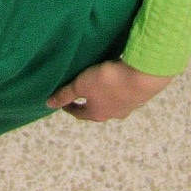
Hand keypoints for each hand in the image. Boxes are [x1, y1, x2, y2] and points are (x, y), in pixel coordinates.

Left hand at [47, 58, 174, 121]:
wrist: (141, 77)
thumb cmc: (107, 82)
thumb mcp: (81, 85)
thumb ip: (65, 94)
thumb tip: (48, 104)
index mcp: (97, 114)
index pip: (80, 113)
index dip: (69, 107)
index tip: (63, 102)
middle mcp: (113, 114)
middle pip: (97, 110)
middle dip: (88, 102)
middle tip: (81, 93)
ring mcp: (127, 106)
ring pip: (112, 103)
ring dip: (105, 96)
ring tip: (100, 84)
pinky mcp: (138, 95)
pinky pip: (124, 93)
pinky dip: (118, 88)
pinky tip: (118, 79)